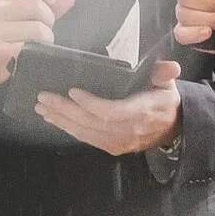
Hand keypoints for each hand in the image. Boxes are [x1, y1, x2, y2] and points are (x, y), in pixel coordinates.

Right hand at [0, 0, 76, 90]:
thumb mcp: (14, 16)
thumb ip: (43, 6)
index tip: (49, 2)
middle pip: (36, 5)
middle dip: (49, 20)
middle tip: (44, 30)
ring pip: (38, 29)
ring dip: (47, 39)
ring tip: (41, 44)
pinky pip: (30, 47)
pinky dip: (38, 52)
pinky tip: (33, 54)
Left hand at [34, 61, 180, 155]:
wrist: (172, 128)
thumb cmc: (165, 101)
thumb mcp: (168, 84)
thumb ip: (164, 74)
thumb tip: (171, 67)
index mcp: (141, 113)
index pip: (111, 112)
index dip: (90, 104)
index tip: (72, 91)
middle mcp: (127, 131)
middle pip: (91, 123)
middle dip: (65, 110)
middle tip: (44, 97)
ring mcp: (118, 142)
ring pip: (85, 133)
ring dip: (61, 120)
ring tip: (42, 108)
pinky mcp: (111, 147)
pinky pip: (86, 139)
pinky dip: (68, 129)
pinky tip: (54, 119)